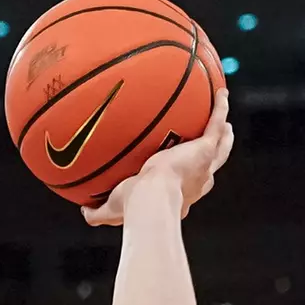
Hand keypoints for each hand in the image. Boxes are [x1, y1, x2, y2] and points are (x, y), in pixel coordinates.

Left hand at [82, 89, 233, 225]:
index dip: (186, 180)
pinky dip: (220, 107)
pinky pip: (215, 122)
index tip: (180, 172)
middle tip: (211, 143)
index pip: (186, 187)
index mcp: (179, 195)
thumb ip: (97, 213)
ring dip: (222, 133)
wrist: (150, 200)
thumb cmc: (132, 207)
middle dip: (211, 156)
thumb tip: (82, 211)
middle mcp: (196, 181)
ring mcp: (203, 165)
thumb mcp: (111, 210)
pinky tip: (220, 91)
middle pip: (209, 166)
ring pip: (220, 146)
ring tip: (223, 119)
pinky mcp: (204, 149)